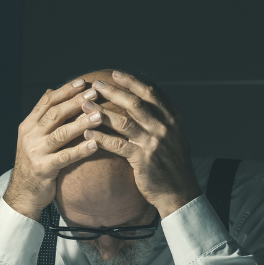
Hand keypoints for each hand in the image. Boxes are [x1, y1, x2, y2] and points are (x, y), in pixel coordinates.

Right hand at [3, 80, 99, 219]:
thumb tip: (51, 90)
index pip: (46, 102)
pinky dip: (81, 150)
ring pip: (61, 133)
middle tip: (94, 94)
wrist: (22, 192)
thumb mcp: (33, 136)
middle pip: (54, 114)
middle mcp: (30, 136)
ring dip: (81, 123)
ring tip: (99, 116)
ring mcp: (35, 152)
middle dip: (76, 102)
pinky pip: (65, 157)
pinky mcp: (43, 168)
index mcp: (28, 125)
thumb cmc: (34, 162)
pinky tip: (95, 144)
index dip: (65, 91)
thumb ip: (42, 115)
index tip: (82, 82)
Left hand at [81, 71, 200, 216]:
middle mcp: (164, 127)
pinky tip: (87, 135)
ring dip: (102, 113)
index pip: (150, 93)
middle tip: (96, 85)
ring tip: (85, 106)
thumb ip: (162, 116)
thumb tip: (147, 96)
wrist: (178, 191)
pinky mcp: (142, 159)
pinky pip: (117, 146)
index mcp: (172, 117)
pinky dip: (101, 139)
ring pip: (123, 122)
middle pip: (135, 104)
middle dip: (114, 92)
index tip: (116, 74)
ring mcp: (153, 143)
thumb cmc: (171, 162)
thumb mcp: (174, 134)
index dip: (132, 82)